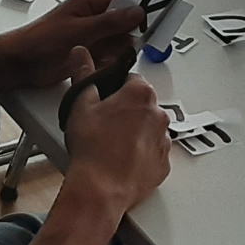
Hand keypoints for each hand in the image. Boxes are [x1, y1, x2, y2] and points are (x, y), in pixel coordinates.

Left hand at [8, 0, 143, 89]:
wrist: (21, 64)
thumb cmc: (40, 39)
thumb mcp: (80, 30)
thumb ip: (110, 22)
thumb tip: (136, 12)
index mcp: (92, 1)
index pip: (126, 2)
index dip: (140, 13)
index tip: (154, 24)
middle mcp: (95, 17)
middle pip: (126, 23)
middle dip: (130, 37)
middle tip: (129, 46)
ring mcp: (94, 36)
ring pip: (120, 42)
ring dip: (119, 52)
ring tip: (106, 57)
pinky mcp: (91, 52)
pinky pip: (111, 56)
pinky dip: (110, 62)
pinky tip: (100, 65)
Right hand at [63, 71, 171, 212]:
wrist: (100, 190)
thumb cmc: (92, 149)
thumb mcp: (81, 103)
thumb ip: (83, 72)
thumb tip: (81, 55)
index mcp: (141, 93)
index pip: (130, 78)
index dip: (113, 88)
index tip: (102, 99)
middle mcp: (159, 114)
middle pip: (141, 103)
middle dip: (125, 110)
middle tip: (102, 124)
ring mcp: (164, 140)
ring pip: (149, 128)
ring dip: (134, 132)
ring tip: (110, 145)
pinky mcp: (164, 164)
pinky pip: (153, 152)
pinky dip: (141, 154)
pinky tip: (121, 159)